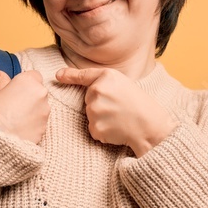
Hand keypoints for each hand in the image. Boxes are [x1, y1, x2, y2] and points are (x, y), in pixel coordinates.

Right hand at [0, 70, 49, 144]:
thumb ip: (1, 81)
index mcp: (28, 81)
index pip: (34, 75)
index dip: (25, 83)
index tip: (16, 90)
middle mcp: (41, 93)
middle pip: (39, 91)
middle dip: (30, 96)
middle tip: (15, 105)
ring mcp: (45, 111)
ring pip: (41, 106)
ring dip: (33, 110)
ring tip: (17, 119)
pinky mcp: (45, 126)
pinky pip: (40, 121)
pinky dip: (33, 123)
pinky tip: (21, 128)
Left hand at [55, 67, 177, 155]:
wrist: (150, 126)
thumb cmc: (139, 103)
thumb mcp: (123, 83)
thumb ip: (102, 80)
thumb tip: (74, 82)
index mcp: (106, 77)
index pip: (83, 76)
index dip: (69, 76)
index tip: (58, 76)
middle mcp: (97, 92)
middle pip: (88, 99)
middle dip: (100, 103)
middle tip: (120, 107)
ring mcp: (94, 111)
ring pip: (90, 115)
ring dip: (102, 118)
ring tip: (120, 118)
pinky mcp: (95, 128)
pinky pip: (93, 129)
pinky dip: (103, 130)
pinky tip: (116, 128)